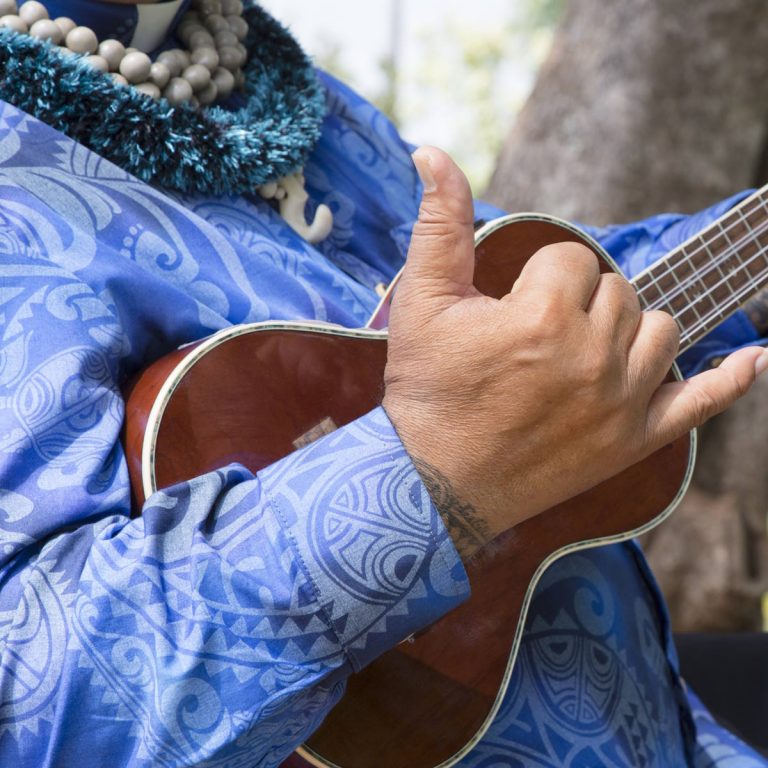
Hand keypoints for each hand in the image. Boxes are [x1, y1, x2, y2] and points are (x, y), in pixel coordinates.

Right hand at [382, 146, 767, 558]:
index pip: (572, 258)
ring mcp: (621, 402)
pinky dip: (732, 379)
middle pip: (618, 290)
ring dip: (629, 330)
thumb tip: (431, 152)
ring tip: (583, 351)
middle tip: (535, 337)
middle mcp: (594, 356)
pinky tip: (754, 359)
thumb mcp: (421, 302)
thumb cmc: (426, 391)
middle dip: (580, 302)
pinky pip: (701, 403)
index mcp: (544, 315)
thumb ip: (439, 224)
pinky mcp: (633, 441)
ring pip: (661, 330)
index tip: (512, 309)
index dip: (539, 278)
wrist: (435, 483)